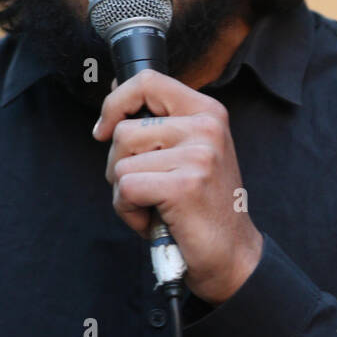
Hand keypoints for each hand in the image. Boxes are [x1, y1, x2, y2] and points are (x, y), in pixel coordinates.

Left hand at [93, 69, 263, 304]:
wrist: (232, 254)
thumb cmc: (200, 207)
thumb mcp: (189, 152)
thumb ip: (160, 125)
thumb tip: (116, 98)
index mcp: (207, 112)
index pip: (148, 81)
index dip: (115, 102)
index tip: (104, 129)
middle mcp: (206, 128)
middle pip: (124, 131)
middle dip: (119, 165)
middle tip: (148, 189)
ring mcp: (198, 155)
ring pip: (121, 163)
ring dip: (125, 192)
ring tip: (154, 205)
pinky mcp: (184, 185)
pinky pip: (126, 189)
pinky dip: (129, 212)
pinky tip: (154, 220)